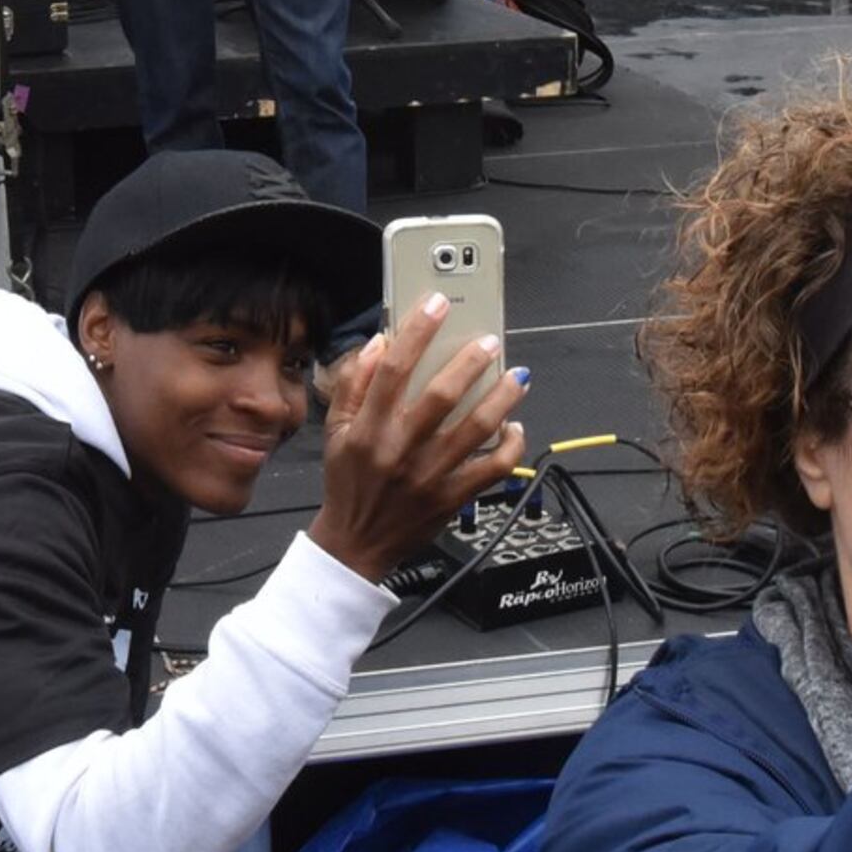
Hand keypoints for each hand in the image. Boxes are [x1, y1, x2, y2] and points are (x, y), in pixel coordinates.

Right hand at [307, 295, 529, 582]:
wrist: (356, 545)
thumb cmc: (348, 484)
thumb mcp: (334, 432)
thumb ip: (353, 385)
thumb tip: (378, 343)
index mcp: (368, 429)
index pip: (393, 370)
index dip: (417, 332)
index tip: (437, 306)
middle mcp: (399, 451)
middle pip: (441, 396)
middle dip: (469, 362)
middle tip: (488, 340)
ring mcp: (429, 476)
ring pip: (475, 429)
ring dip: (501, 397)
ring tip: (517, 375)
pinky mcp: (451, 499)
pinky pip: (492, 470)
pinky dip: (510, 446)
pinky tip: (514, 427)